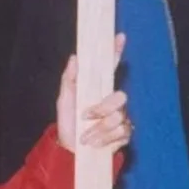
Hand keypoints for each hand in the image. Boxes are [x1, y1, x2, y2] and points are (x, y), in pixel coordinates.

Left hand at [56, 36, 131, 154]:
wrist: (70, 151)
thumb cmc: (68, 123)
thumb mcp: (64, 101)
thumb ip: (69, 80)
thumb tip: (74, 57)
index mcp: (99, 89)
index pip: (110, 67)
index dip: (116, 51)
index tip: (119, 37)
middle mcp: (113, 101)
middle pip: (120, 96)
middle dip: (102, 108)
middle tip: (85, 117)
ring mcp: (121, 117)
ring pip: (119, 117)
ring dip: (99, 129)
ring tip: (86, 137)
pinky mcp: (125, 133)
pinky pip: (122, 132)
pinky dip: (105, 139)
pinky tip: (95, 143)